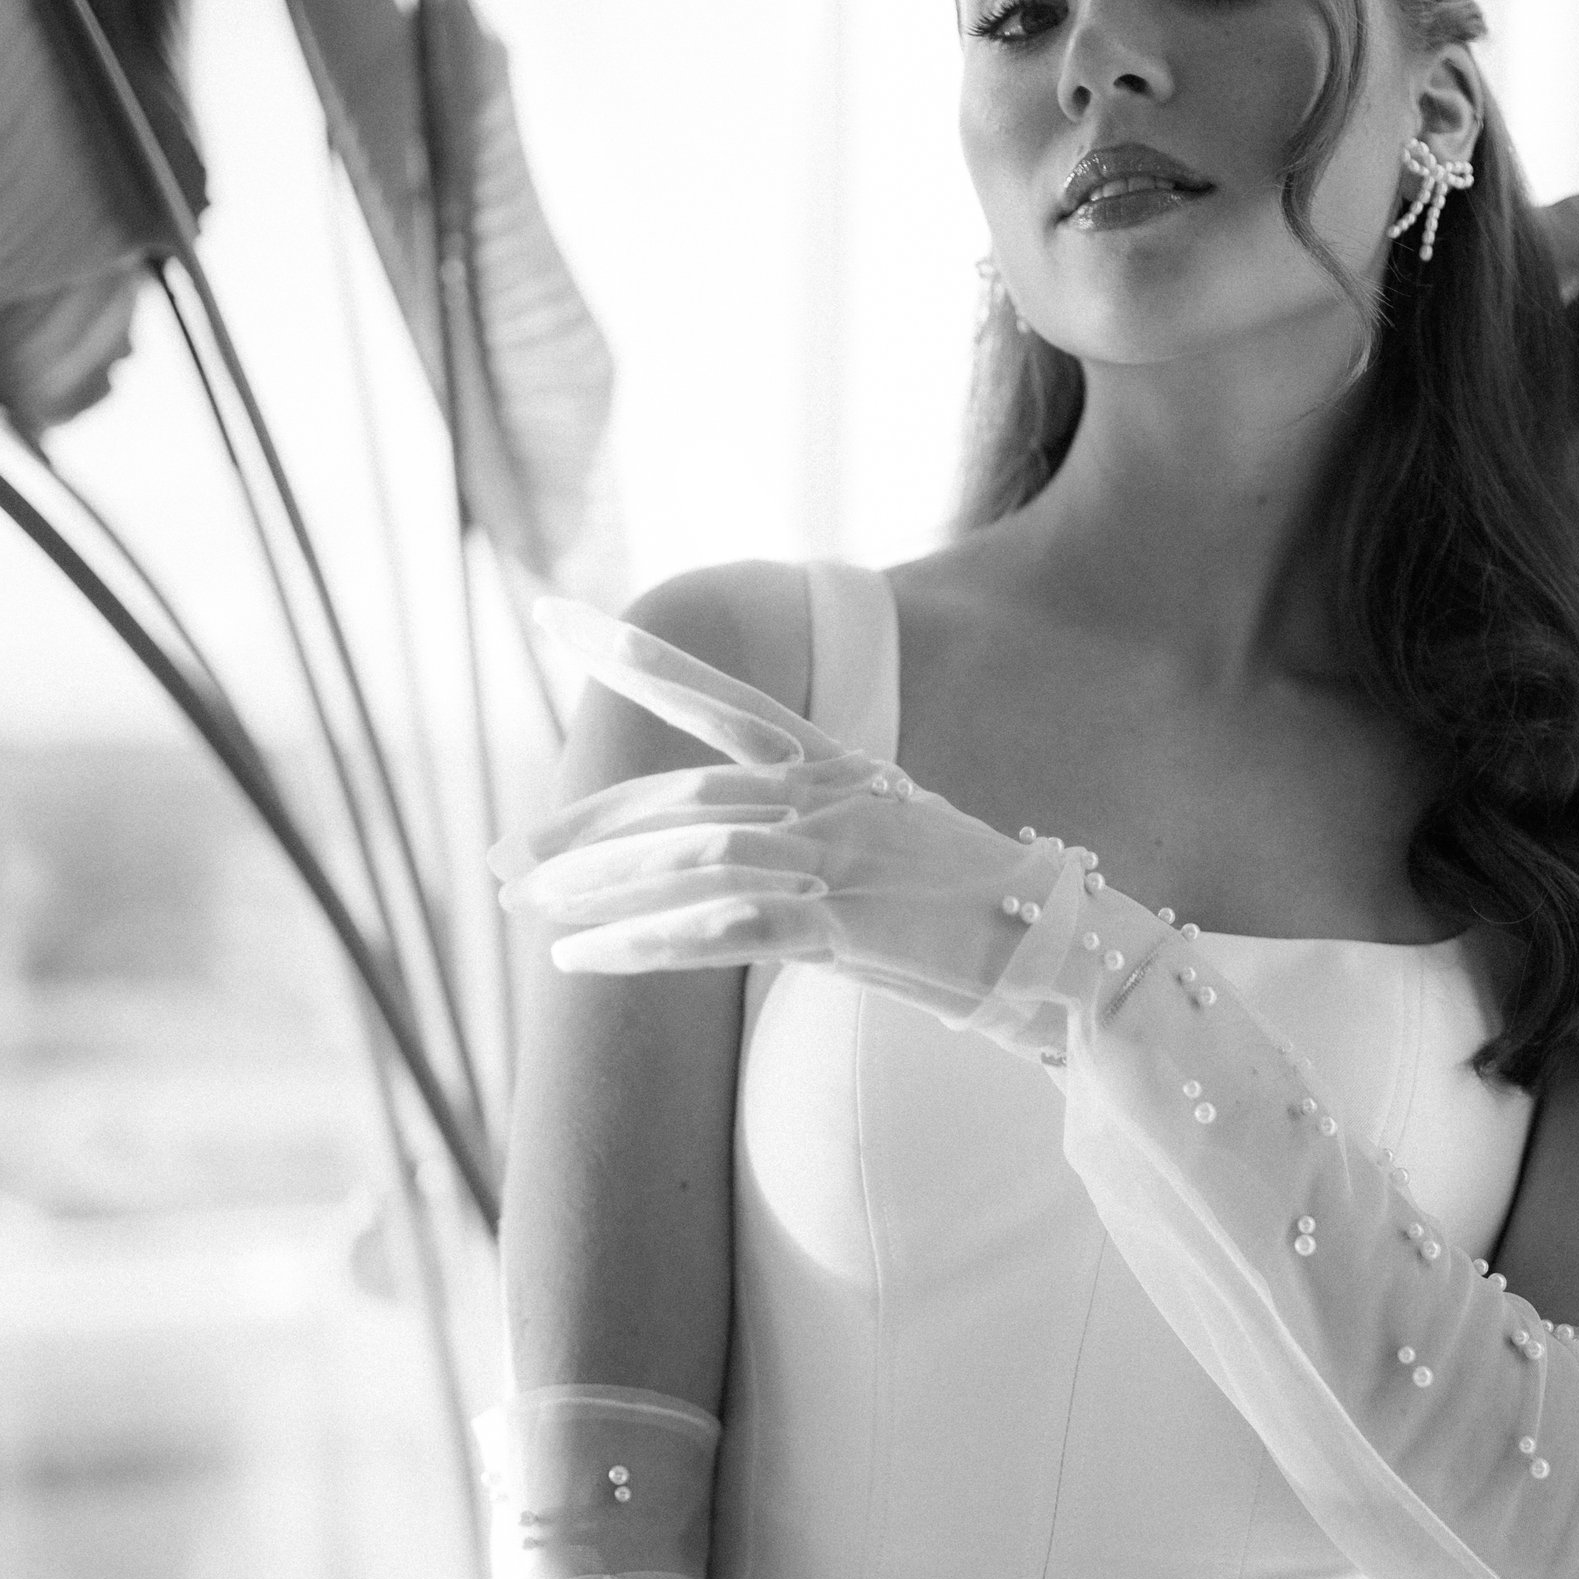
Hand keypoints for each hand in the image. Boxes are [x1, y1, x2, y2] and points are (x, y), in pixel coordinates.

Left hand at [495, 601, 1161, 1032]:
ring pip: (693, 853)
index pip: (723, 693)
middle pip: (682, 791)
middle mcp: (838, 795)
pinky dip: (645, 943)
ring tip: (529, 914)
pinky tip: (584, 962)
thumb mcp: (895, 842)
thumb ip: (818, 826)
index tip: (554, 615)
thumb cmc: (985, 916)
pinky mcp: (853, 926)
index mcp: (845, 763)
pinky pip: (724, 927)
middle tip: (504, 859)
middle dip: (584, 827)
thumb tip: (736, 839)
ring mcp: (847, 856)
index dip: (637, 654)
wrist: (1075, 963)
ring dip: (600, 886)